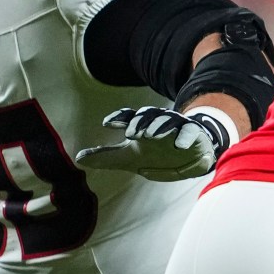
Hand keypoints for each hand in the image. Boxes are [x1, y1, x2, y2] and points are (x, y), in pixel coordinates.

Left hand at [73, 105, 234, 181]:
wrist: (190, 158)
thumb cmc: (158, 154)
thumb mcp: (129, 158)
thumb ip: (106, 158)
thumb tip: (79, 158)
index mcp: (142, 126)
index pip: (129, 117)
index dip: (119, 118)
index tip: (107, 124)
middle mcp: (158, 123)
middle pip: (148, 115)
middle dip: (139, 122)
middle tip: (131, 134)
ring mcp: (177, 127)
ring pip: (168, 119)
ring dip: (159, 126)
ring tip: (151, 135)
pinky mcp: (194, 135)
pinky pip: (190, 132)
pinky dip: (184, 136)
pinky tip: (178, 145)